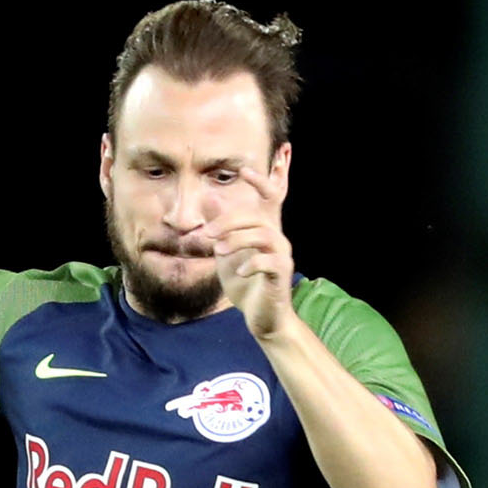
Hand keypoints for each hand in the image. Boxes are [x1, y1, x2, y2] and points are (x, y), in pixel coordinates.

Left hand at [209, 169, 294, 337]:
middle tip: (206, 234)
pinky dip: (250, 264)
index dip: (260, 182)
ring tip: (218, 252)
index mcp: (265, 230)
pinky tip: (238, 273)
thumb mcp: (225, 252)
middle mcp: (277, 238)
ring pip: (262, 235)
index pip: (269, 198)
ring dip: (236, 240)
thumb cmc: (245, 284)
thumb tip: (209, 197)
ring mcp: (281, 256)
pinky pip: (268, 262)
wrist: (261, 318)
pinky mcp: (281, 275)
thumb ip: (221, 227)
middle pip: (255, 217)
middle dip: (228, 221)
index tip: (244, 169)